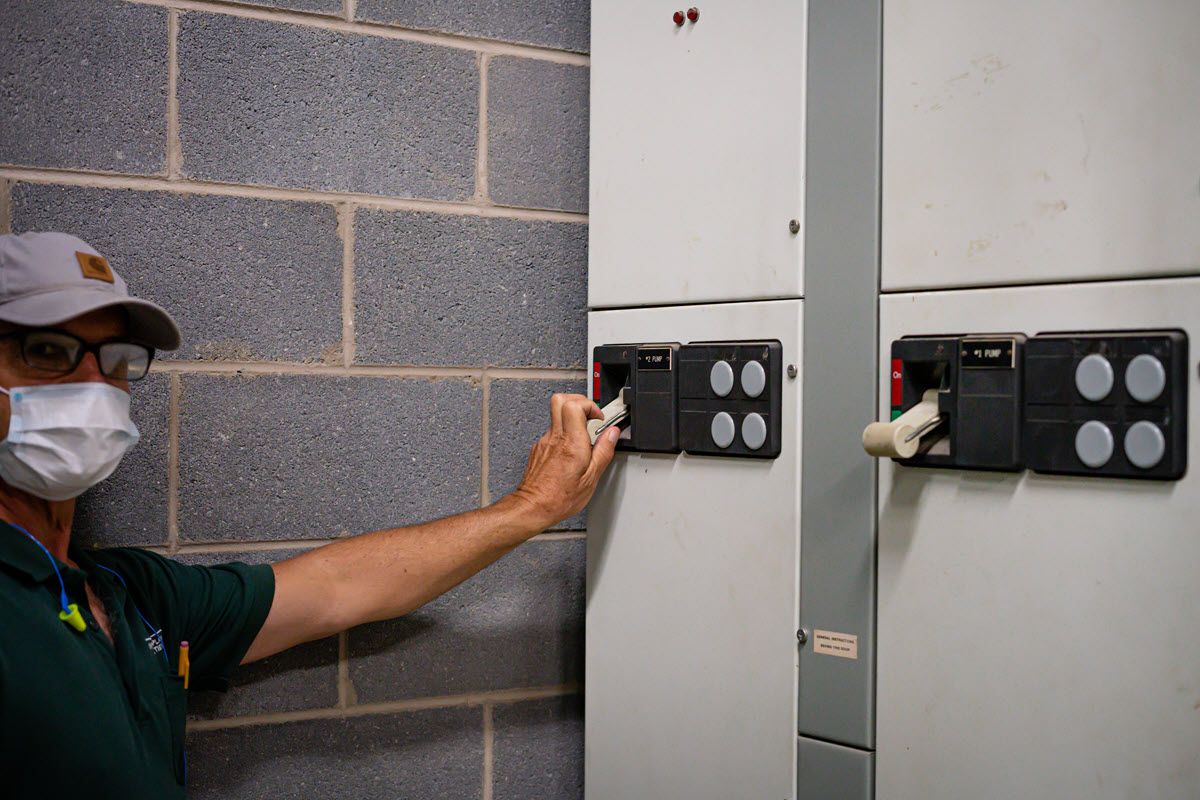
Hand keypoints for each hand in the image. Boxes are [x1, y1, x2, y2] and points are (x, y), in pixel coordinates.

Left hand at [509, 393, 619, 531]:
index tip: (598, 418)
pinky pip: (553, 432)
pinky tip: (571, 451)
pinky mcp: (538, 448)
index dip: (590, 406)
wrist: (533, 507)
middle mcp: (555, 438)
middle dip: (579, 402)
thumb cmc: (559, 498)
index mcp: (571, 443)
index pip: (575, 405)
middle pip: (560, 399)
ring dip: (572, 419)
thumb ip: (604, 452)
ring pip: (556, 415)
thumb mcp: (591, 478)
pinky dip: (564, 434)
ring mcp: (544, 441)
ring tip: (582, 437)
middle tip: (589, 416)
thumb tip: (612, 434)